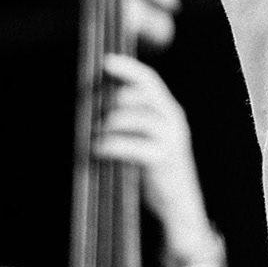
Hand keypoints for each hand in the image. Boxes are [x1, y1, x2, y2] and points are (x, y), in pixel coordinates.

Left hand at [95, 53, 211, 246]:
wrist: (178, 205)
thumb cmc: (153, 170)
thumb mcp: (145, 139)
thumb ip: (129, 120)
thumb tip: (95, 103)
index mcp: (168, 111)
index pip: (150, 80)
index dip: (128, 68)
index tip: (105, 61)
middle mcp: (173, 120)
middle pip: (142, 93)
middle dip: (112, 97)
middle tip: (89, 107)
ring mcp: (171, 139)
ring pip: (136, 118)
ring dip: (108, 123)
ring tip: (92, 133)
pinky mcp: (164, 159)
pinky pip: (133, 145)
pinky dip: (111, 145)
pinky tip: (97, 149)